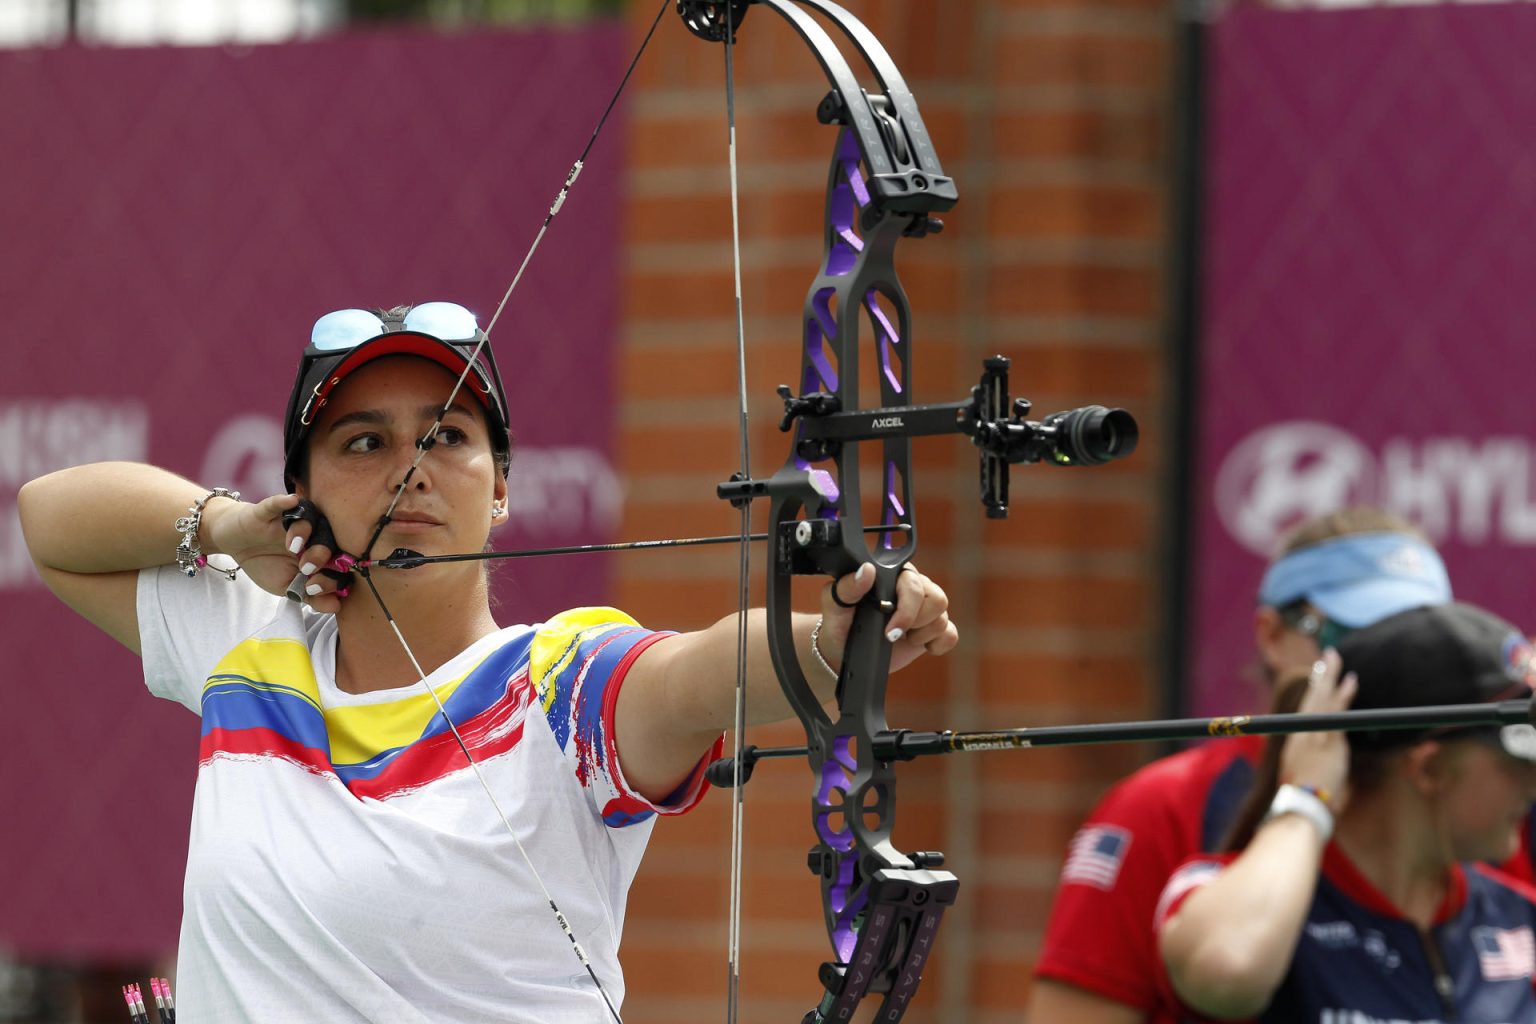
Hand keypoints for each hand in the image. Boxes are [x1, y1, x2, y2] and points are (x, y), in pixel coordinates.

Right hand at [202, 493, 344, 612]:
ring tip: (293, 547)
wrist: (234, 544)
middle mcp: (311, 534)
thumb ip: (310, 596)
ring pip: (308, 517)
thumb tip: (336, 607)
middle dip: (321, 554)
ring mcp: (291, 520)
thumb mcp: (287, 587)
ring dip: (304, 532)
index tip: (313, 589)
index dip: (332, 575)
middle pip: (328, 536)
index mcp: (319, 553)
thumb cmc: (266, 564)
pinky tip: (290, 501)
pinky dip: (284, 502)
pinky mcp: (268, 511)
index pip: (337, 560)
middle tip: (305, 568)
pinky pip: (278, 503)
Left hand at [817, 562, 958, 672]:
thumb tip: (866, 571)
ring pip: (943, 616)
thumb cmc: (840, 623)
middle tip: (891, 635)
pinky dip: (938, 644)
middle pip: (937, 599)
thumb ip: (848, 587)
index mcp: (892, 574)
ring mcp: (926, 608)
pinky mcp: (933, 630)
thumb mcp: (836, 605)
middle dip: (914, 622)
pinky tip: (920, 645)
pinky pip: (950, 634)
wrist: (845, 652)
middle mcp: (914, 586)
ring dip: (922, 633)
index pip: (914, 582)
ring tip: (901, 638)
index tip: (889, 629)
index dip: (907, 608)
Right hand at [1278, 648, 1356, 813]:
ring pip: (1325, 698)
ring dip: (1332, 677)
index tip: (1320, 676)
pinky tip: (1352, 680)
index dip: (1314, 691)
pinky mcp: (1329, 738)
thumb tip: (1317, 773)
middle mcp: (1303, 732)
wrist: (1302, 804)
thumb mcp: (1302, 780)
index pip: (1306, 710)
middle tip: (1330, 655)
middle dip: (1323, 676)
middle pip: (1314, 697)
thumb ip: (1311, 770)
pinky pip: (1337, 710)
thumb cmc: (1302, 799)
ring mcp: (1315, 733)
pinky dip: (1343, 694)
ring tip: (1338, 658)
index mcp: (1296, 741)